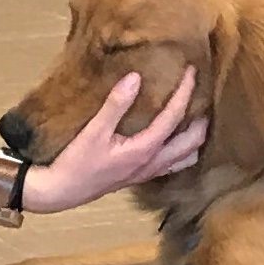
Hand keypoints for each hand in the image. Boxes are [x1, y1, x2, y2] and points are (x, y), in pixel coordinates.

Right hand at [19, 67, 206, 213]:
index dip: (185, 93)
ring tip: (193, 118)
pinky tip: (172, 139)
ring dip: (195, 139)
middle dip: (201, 119)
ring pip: (186, 157)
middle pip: (192, 142)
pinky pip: (172, 164)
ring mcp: (148, 172)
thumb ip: (115, 105)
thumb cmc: (76, 162)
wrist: (62, 191)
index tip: (192, 72)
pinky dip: (182, 150)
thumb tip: (135, 77)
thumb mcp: (93, 131)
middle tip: (201, 97)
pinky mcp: (139, 176)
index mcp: (145, 149)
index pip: (174, 117)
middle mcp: (153, 163)